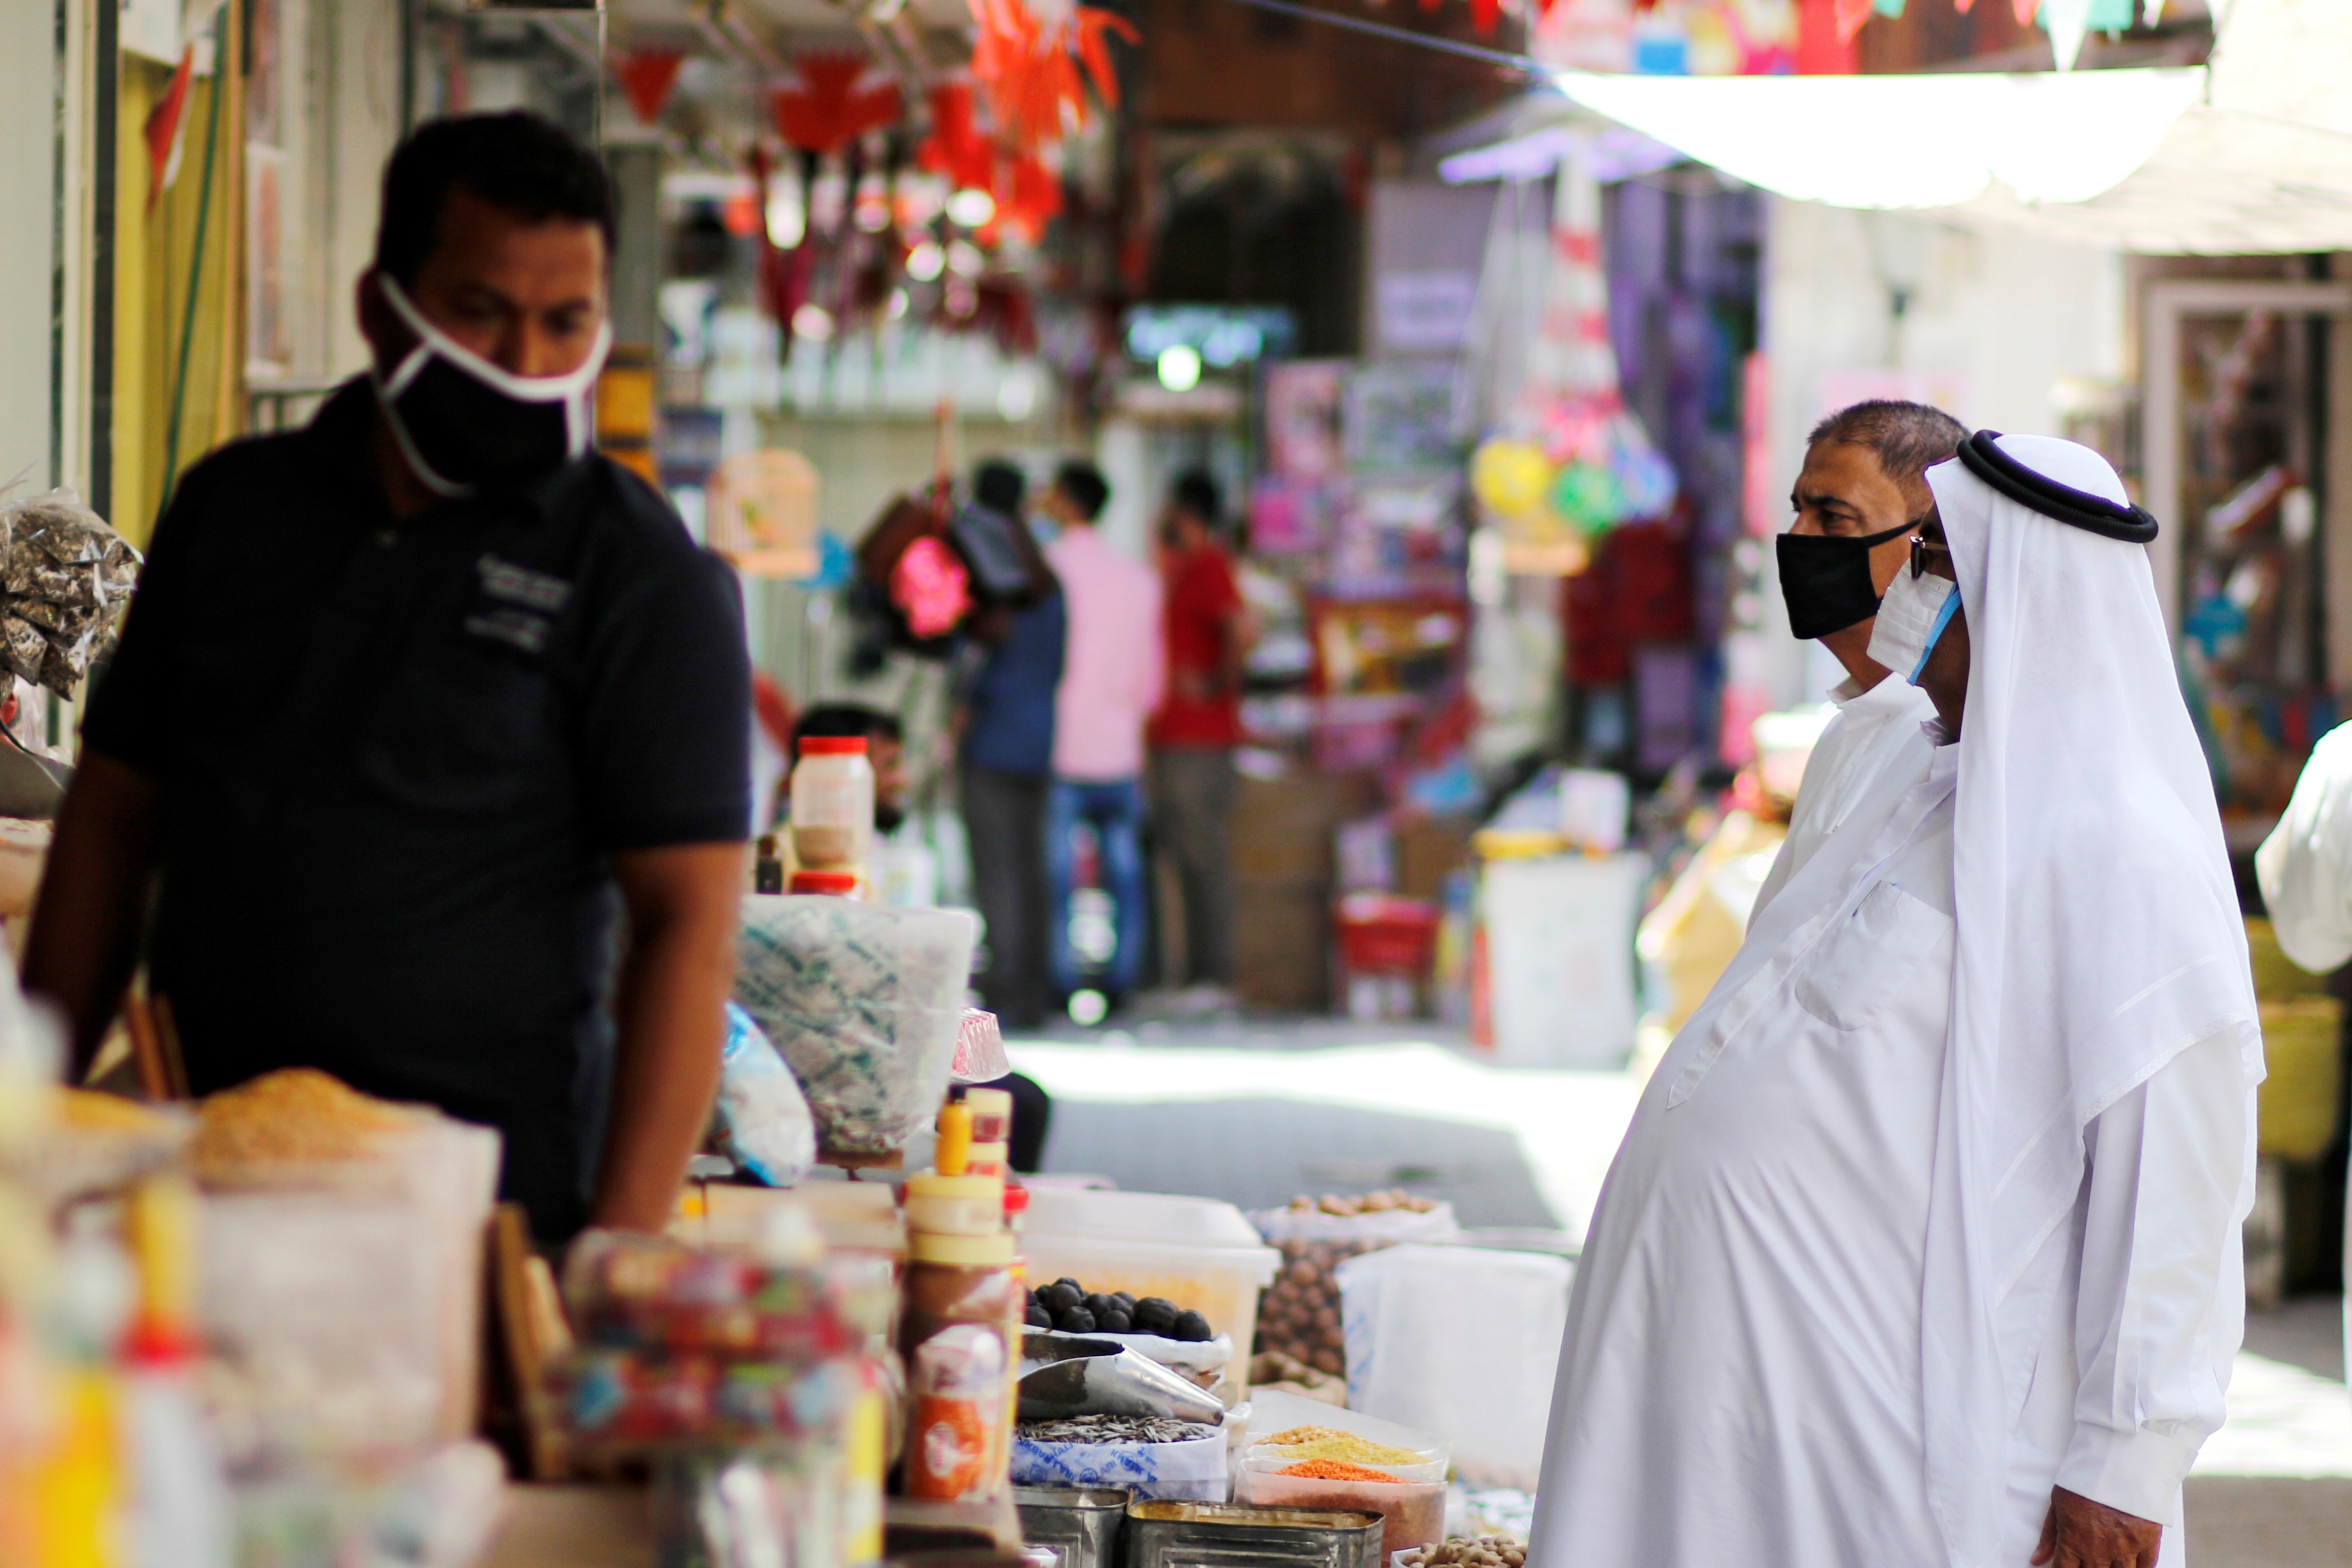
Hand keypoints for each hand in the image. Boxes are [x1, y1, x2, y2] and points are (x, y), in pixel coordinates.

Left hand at [2032, 1486, 2161, 1567]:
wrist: (2120, 1460)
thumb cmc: (2086, 1478)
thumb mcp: (2058, 1502)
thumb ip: (2049, 1535)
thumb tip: (2036, 1559)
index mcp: (2074, 1541)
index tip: (2068, 1564)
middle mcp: (2099, 1550)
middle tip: (2089, 1559)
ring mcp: (2125, 1549)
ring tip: (2107, 1561)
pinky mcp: (2148, 1542)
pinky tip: (2131, 1565)